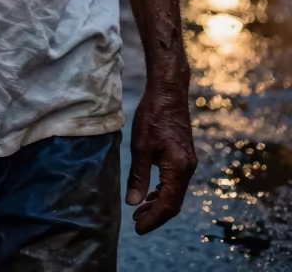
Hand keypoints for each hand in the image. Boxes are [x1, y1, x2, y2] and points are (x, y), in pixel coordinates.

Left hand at [126, 80, 196, 233]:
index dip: (153, 220)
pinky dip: (163, 191)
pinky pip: (175, 182)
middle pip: (174, 203)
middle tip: (136, 222)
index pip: (168, 205)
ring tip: (139, 210)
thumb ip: (138, 177)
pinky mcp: (184, 156)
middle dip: (155, 215)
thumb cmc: (153, 115)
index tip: (137, 228)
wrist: (169, 92)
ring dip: (158, 204)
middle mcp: (187, 168)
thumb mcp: (140, 147)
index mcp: (179, 169)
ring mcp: (188, 162)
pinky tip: (150, 193)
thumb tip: (133, 203)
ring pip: (175, 193)